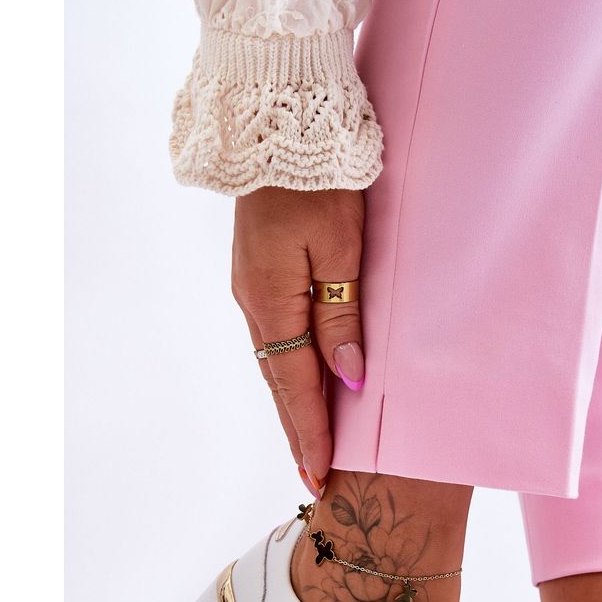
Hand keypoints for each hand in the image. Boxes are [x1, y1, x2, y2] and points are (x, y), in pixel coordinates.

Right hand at [231, 186, 364, 496]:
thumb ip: (342, 317)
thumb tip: (347, 379)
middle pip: (279, 381)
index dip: (311, 432)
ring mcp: (253, 287)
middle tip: (311, 477)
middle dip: (298, 431)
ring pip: (276, 361)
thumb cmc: (320, 182)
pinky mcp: (259, 273)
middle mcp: (255, 302)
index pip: (295, 385)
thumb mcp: (342, 249)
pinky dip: (288, 371)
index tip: (319, 475)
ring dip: (293, 405)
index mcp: (273, 301)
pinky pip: (276, 337)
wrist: (279, 124)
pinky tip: (301, 385)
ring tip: (309, 444)